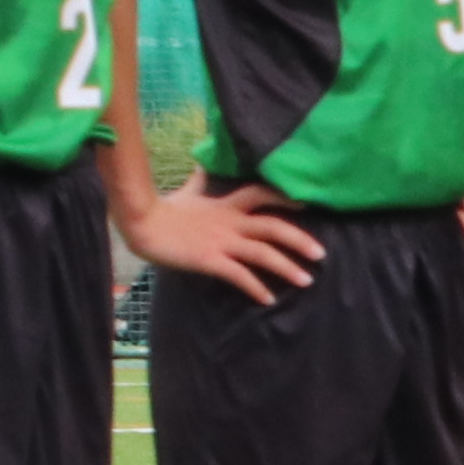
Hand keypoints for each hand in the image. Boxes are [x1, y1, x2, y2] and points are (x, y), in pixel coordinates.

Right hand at [123, 176, 322, 304]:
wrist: (141, 224)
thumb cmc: (163, 211)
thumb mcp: (187, 192)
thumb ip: (200, 182)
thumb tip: (204, 164)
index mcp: (226, 205)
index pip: (261, 194)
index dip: (285, 198)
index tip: (305, 204)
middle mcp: (230, 222)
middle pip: (272, 227)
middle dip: (299, 240)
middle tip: (321, 254)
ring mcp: (221, 241)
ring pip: (262, 253)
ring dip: (287, 267)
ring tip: (306, 280)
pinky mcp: (209, 259)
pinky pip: (239, 275)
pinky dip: (256, 288)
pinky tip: (268, 299)